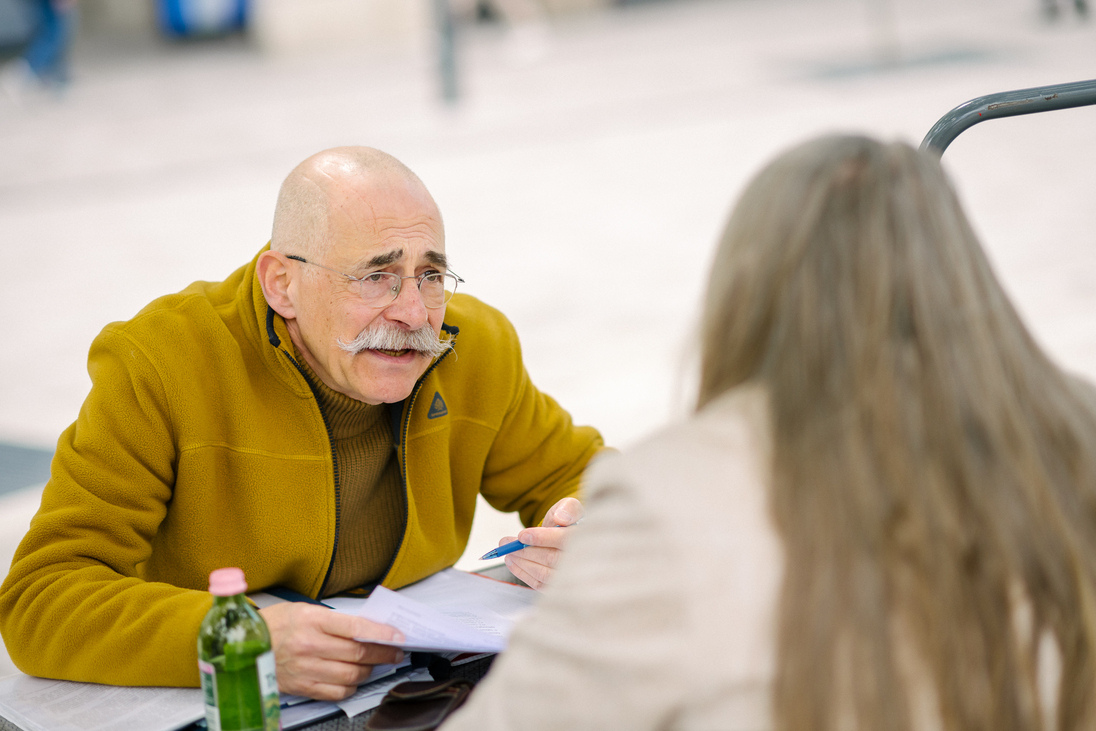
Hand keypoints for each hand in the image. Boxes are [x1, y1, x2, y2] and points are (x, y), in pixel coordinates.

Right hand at [259, 602, 404, 700]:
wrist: (241, 646)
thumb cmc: (273, 624)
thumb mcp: (304, 610)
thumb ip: (335, 620)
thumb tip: (366, 628)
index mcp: (312, 620)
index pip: (356, 628)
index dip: (382, 634)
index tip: (398, 636)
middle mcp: (309, 645)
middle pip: (358, 654)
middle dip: (383, 653)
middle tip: (394, 651)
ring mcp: (306, 668)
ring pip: (351, 675)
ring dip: (370, 671)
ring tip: (376, 664)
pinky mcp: (302, 686)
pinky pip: (336, 692)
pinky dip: (351, 687)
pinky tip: (354, 679)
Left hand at [502, 497, 583, 589]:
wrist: (570, 540)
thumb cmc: (569, 523)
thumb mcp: (570, 507)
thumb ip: (568, 508)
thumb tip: (560, 518)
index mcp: (589, 538)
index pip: (566, 540)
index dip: (543, 538)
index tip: (522, 535)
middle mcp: (584, 561)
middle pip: (552, 559)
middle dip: (525, 551)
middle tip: (506, 543)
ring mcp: (574, 578)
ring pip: (545, 574)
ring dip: (522, 563)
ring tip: (508, 553)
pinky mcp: (562, 589)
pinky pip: (541, 585)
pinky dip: (524, 575)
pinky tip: (513, 564)